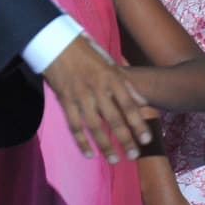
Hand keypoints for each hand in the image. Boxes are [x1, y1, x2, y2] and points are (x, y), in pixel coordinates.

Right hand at [41, 35, 152, 163]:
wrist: (57, 43)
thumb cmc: (87, 53)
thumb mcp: (110, 64)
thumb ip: (127, 84)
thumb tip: (144, 102)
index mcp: (111, 78)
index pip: (128, 105)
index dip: (138, 123)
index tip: (146, 139)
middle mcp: (98, 88)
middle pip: (114, 119)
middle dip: (125, 139)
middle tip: (134, 156)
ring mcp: (81, 96)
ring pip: (95, 126)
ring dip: (105, 145)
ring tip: (115, 160)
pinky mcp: (65, 101)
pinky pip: (74, 125)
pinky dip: (81, 141)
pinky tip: (89, 154)